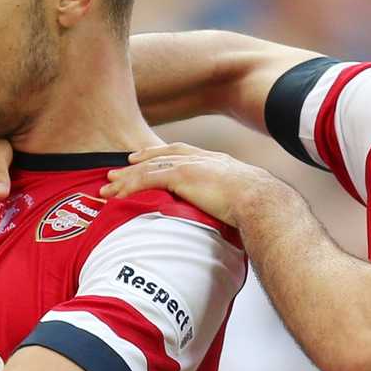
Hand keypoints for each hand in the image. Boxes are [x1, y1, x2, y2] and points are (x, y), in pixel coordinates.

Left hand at [101, 143, 276, 227]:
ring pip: (149, 168)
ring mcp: (191, 165)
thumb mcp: (242, 199)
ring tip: (108, 187)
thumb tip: (228, 218)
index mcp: (215, 161)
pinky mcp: (183, 176)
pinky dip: (130, 186)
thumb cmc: (259, 207)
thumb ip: (228, 201)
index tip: (141, 158)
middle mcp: (201, 158)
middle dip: (136, 163)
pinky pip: (148, 179)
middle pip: (160, 157)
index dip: (158, 154)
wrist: (262, 201)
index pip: (180, 152)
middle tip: (116, 170)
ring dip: (126, 178)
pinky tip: (118, 194)